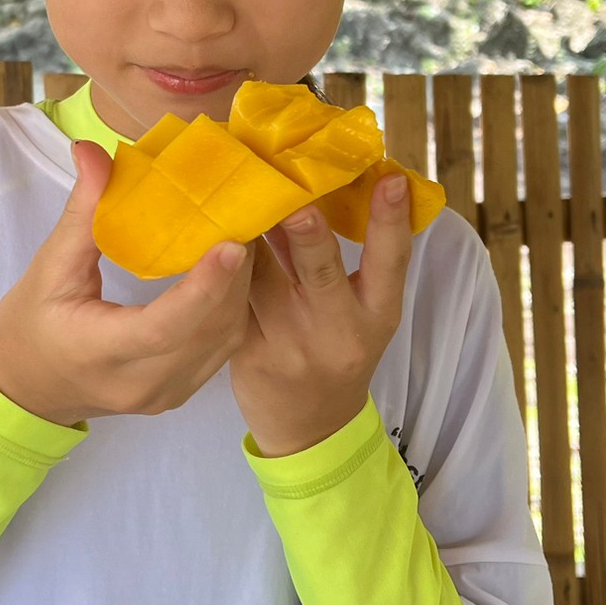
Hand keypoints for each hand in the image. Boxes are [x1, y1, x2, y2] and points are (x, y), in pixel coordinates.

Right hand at [0, 142, 252, 426]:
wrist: (28, 387)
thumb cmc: (31, 323)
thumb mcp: (50, 266)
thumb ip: (82, 212)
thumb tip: (93, 149)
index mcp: (99, 352)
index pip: (162, 328)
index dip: (202, 288)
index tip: (231, 244)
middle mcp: (141, 383)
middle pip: (206, 331)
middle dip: (234, 275)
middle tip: (246, 217)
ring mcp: (165, 394)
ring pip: (223, 341)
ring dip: (239, 289)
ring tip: (244, 235)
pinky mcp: (180, 391)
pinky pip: (220, 350)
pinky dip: (231, 307)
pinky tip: (232, 271)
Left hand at [230, 172, 413, 456]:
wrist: (309, 427)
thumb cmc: (340, 350)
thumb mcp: (365, 313)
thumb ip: (354, 262)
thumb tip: (330, 184)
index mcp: (376, 315)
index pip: (391, 262)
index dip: (390, 219)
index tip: (389, 177)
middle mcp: (336, 330)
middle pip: (319, 271)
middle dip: (307, 231)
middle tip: (295, 196)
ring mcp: (288, 343)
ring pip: (264, 277)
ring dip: (252, 231)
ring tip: (242, 186)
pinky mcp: (246, 350)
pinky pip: (234, 296)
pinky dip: (226, 262)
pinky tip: (215, 228)